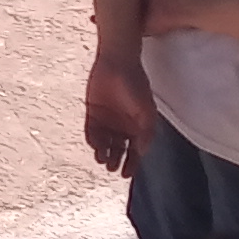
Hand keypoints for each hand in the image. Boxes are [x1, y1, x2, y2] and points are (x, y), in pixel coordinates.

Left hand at [83, 53, 156, 174]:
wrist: (117, 64)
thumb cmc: (136, 86)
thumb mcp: (147, 111)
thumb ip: (146, 132)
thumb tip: (142, 152)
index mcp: (136, 127)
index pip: (134, 151)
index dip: (131, 164)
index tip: (125, 175)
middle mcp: (121, 126)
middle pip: (118, 150)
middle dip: (115, 160)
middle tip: (112, 167)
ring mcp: (106, 120)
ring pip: (104, 143)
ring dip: (103, 153)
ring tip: (102, 159)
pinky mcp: (92, 113)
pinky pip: (91, 132)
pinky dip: (93, 140)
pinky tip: (95, 145)